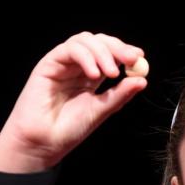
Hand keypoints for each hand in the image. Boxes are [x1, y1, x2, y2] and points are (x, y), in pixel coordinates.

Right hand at [0, 32, 146, 172]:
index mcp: (90, 76)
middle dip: (117, 48)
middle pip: (99, 42)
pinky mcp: (48, 65)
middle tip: (131, 60)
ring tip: (110, 74)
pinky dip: (85, 57)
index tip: (138, 58)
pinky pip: (69, 49)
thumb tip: (142, 80)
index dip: (123, 52)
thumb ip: (119, 95)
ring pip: (84, 41)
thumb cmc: (67, 130)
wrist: (42, 143)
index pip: (109, 53)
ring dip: (102, 52)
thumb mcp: (100, 111)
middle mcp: (76, 67)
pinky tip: (93, 74)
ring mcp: (62, 64)